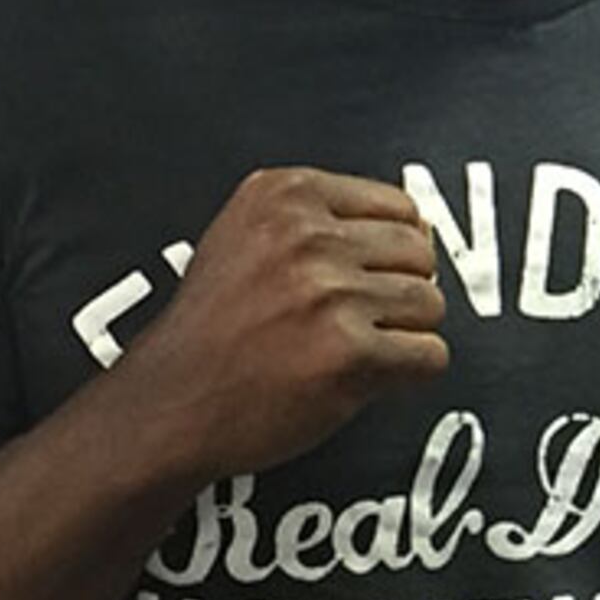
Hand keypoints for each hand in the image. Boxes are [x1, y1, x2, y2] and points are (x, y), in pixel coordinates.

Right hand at [97, 168, 447, 481]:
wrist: (169, 404)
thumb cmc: (210, 332)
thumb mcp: (245, 237)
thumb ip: (320, 222)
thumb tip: (418, 228)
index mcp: (285, 195)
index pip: (399, 208)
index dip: (390, 253)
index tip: (363, 279)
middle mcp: (307, 236)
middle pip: (419, 254)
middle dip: (401, 291)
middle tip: (358, 322)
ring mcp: (329, 293)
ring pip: (430, 305)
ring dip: (405, 335)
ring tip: (353, 351)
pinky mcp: (348, 352)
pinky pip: (430, 356)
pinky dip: (410, 374)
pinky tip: (365, 378)